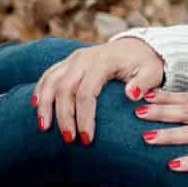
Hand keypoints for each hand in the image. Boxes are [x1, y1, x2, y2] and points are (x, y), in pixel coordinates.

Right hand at [31, 38, 164, 144]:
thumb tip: (131, 95)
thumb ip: (144, 83)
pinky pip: (48, 74)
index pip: (87, 92)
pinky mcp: (68, 62)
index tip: (87, 139)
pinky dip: (39, 89)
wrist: (138, 47)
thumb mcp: (152, 72)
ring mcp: (74, 58)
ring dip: (45, 104)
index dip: (84, 117)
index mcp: (104, 61)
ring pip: (51, 80)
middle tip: (69, 140)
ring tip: (44, 128)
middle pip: (65, 88)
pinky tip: (35, 107)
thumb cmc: (145, 64)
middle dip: (64, 116)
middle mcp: (85, 58)